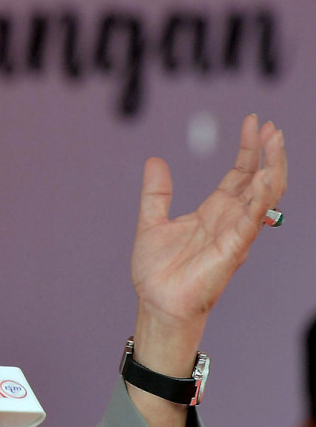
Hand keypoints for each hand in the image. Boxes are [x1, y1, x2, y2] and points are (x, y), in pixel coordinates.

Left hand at [132, 114, 286, 340]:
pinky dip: (260, 198)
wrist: (156, 304)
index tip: (253, 122)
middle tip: (272, 127)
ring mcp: (234, 234)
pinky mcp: (233, 250)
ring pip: (264, 196)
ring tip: (276, 141)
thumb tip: (155, 160)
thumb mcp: (151, 222)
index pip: (240, 174)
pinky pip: (252, 220)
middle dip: (268, 153)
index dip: (249, 149)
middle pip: (259, 180)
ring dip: (272, 169)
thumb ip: (156, 193)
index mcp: (214, 212)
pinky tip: (265, 177)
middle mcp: (229, 220)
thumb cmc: (157, 273)